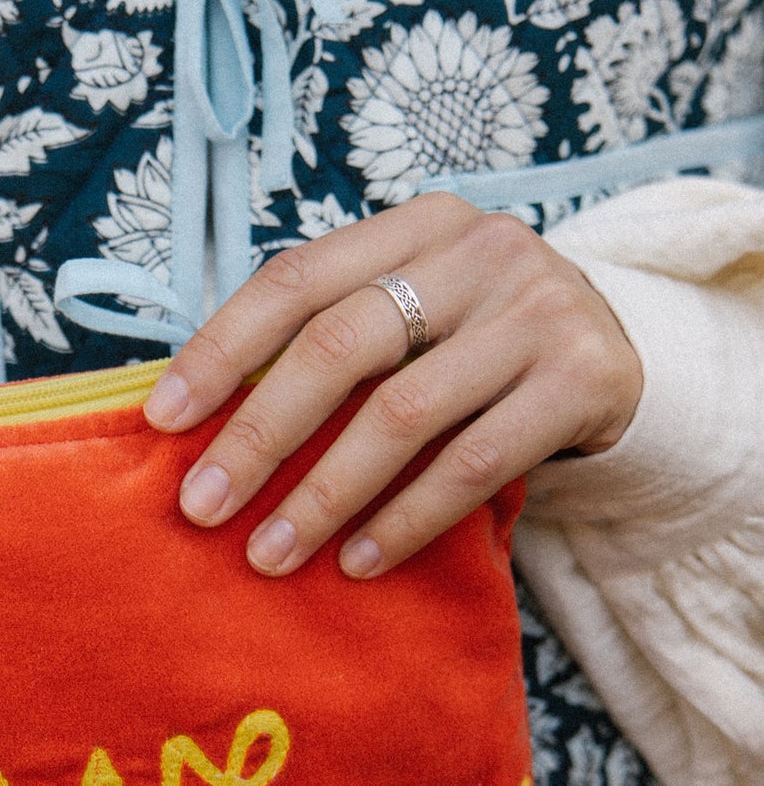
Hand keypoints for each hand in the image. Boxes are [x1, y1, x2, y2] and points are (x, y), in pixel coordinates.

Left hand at [142, 193, 642, 577]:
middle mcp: (478, 252)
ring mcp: (537, 311)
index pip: (296, 280)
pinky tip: (359, 559)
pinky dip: (406, 518)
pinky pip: (474, 464)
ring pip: (403, 414)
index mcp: (416, 226)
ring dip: (325, 496)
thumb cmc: (478, 344)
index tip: (163, 420)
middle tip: (202, 509)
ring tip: (270, 553)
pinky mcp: (584, 379)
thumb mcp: (416, 313)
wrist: (622, 356)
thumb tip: (200, 416)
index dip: (220, 349)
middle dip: (259, 436)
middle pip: (341, 345)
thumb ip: (333, 337)